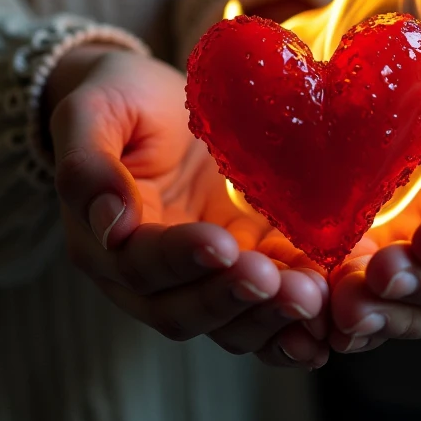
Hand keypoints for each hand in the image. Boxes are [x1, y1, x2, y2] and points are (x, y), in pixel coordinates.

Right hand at [48, 44, 328, 368]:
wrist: (155, 100)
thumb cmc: (117, 99)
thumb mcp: (90, 114)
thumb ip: (87, 166)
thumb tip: (111, 226)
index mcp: (105, 243)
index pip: (141, 265)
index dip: (182, 259)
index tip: (222, 243)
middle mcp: (151, 276)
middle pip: (186, 310)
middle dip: (235, 300)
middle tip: (280, 281)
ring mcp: (202, 276)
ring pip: (232, 321)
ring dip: (272, 318)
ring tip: (313, 296)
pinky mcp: (246, 264)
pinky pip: (268, 306)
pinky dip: (297, 319)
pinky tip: (332, 312)